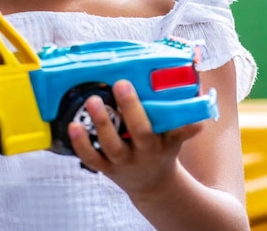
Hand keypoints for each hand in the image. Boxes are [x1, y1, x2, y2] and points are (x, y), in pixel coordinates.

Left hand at [68, 80, 201, 196]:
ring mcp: (122, 162)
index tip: (153, 90)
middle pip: (139, 133)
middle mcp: (142, 153)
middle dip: (131, 108)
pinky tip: (72, 126)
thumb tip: (194, 89)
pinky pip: (91, 158)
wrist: (152, 184)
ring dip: (101, 123)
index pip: (166, 128)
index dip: (157, 111)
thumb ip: (182, 116)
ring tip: (93, 99)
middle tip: (120, 83)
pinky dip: (81, 144)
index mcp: (161, 144)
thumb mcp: (175, 136)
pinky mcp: (105, 167)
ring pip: (111, 146)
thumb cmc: (162, 149)